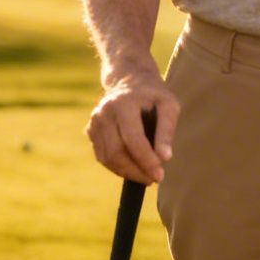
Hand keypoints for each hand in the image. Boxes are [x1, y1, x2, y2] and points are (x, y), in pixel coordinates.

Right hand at [86, 69, 178, 184]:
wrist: (129, 80)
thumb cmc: (153, 95)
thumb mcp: (169, 105)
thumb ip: (167, 131)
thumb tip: (164, 158)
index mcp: (123, 103)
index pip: (133, 139)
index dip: (146, 160)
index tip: (159, 176)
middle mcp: (103, 112)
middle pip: (116, 152)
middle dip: (136, 171)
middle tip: (154, 179)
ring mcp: (94, 122)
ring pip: (107, 158)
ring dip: (127, 172)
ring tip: (146, 175)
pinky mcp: (90, 131)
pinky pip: (102, 156)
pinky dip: (118, 166)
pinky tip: (133, 166)